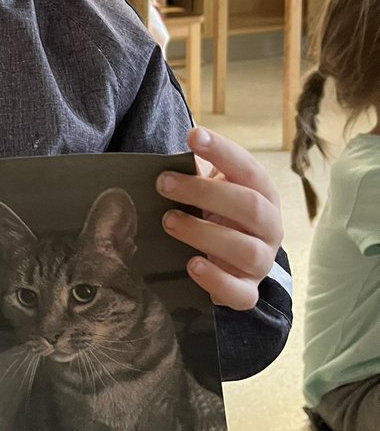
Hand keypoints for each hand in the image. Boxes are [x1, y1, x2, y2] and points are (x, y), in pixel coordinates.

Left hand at [156, 127, 281, 310]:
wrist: (229, 260)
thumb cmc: (215, 212)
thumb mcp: (210, 186)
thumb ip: (195, 171)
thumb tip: (161, 158)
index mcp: (262, 193)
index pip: (248, 168)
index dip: (223, 151)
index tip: (193, 136)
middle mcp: (269, 226)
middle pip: (249, 206)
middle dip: (204, 192)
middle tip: (163, 183)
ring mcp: (261, 261)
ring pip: (245, 250)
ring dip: (204, 233)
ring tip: (169, 221)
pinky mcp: (247, 291)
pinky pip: (241, 294)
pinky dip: (217, 281)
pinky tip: (193, 265)